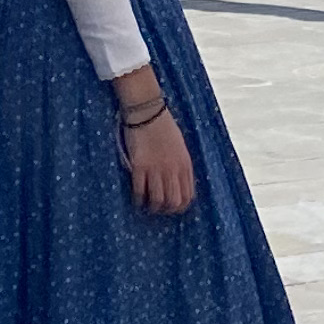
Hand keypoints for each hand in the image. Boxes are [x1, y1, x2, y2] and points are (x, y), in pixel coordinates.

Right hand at [113, 65, 194, 214]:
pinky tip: (136, 200)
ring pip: (157, 200)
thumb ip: (180, 165)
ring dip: (152, 207)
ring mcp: (156, 169)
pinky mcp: (140, 166)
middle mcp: (172, 169)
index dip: (180, 207)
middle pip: (173, 202)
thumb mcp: (180, 146)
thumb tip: (177, 183)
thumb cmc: (164, 127)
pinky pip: (140, 191)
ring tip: (147, 207)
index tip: (171, 208)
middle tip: (158, 210)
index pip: (188, 196)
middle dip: (166, 210)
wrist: (147, 112)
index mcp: (185, 165)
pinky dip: (138, 200)